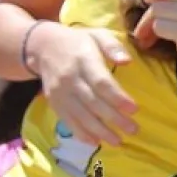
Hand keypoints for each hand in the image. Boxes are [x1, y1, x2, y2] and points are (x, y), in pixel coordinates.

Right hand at [30, 23, 139, 144]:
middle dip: (114, 119)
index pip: (101, 83)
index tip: (134, 109)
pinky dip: (80, 133)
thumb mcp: (97, 34)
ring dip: (100, 131)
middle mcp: (70, 79)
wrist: (42, 46)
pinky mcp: (54, 103)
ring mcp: (60, 93)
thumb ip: (112, 46)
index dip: (117, 98)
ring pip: (80, 115)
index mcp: (83, 61)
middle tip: (133, 130)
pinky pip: (67, 121)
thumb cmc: (78, 42)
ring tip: (118, 141)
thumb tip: (127, 61)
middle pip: (93, 102)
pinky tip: (95, 142)